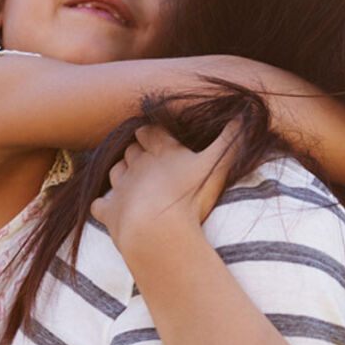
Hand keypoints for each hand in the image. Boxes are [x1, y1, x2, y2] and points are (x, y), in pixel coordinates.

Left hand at [92, 123, 239, 256]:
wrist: (157, 231)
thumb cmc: (189, 196)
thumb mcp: (217, 165)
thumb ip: (231, 140)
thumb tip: (245, 113)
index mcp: (161, 151)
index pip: (150, 132)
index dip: (152, 133)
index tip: (156, 135)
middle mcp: (137, 164)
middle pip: (131, 150)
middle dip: (137, 152)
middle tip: (149, 161)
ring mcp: (120, 188)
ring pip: (115, 171)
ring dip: (122, 173)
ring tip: (134, 182)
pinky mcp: (109, 212)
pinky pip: (99, 204)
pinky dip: (103, 204)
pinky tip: (111, 208)